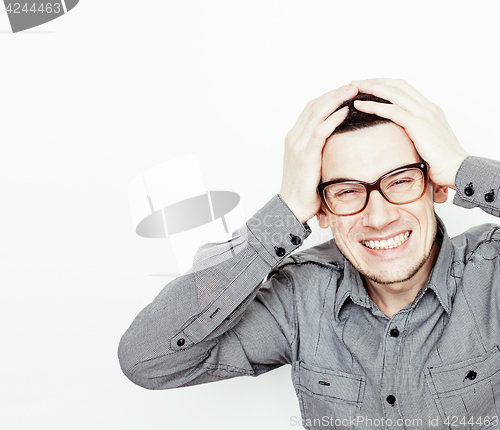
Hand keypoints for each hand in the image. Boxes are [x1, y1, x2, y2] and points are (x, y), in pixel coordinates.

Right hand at [279, 85, 357, 222]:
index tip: (346, 91)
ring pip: (317, 113)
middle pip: (314, 105)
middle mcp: (294, 137)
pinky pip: (320, 131)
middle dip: (335, 93)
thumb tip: (339, 141)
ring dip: (336, 99)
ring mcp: (298, 145)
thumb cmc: (304, 189)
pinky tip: (346, 111)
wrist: (292, 207)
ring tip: (353, 91)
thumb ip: (320, 149)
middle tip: (354, 85)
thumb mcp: (312, 164)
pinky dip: (333, 118)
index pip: (312, 108)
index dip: (329, 97)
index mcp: (295, 137)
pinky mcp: (306, 155)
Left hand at [350, 78, 467, 189]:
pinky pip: (391, 110)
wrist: (457, 169)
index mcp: (430, 110)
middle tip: (356, 82)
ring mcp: (424, 114)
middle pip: (397, 86)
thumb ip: (414, 134)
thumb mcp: (426, 143)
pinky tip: (359, 105)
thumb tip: (398, 138)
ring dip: (371, 88)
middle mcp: (427, 108)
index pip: (404, 89)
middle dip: (375, 81)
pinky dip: (373, 106)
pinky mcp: (418, 125)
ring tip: (353, 88)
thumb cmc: (442, 162)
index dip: (385, 85)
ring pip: (393, 93)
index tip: (368, 85)